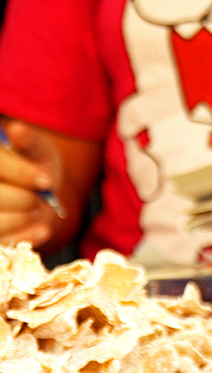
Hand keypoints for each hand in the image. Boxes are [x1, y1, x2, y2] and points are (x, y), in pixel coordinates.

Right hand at [0, 120, 62, 246]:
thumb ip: (28, 142)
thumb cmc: (34, 165)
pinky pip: (5, 242)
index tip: (45, 181)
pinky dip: (26, 237)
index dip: (19, 173)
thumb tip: (18, 130)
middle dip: (24, 199)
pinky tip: (43, 230)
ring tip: (37, 210)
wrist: (38, 192)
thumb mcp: (36, 149)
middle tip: (40, 198)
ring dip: (24, 218)